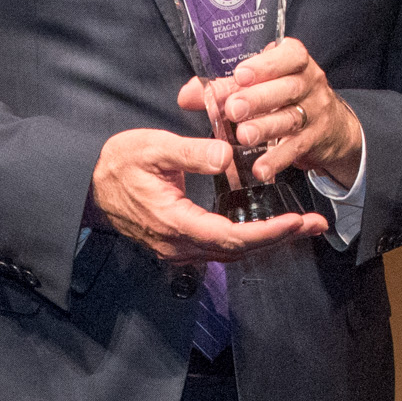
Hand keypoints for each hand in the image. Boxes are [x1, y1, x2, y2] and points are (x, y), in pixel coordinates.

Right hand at [89, 127, 328, 263]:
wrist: (87, 187)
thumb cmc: (117, 164)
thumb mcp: (152, 147)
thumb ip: (190, 151)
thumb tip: (226, 157)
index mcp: (176, 223)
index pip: (232, 235)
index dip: (269, 232)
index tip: (298, 220)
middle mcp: (180, 246)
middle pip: (239, 250)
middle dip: (279, 238)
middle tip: (315, 224)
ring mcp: (178, 249)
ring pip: (231, 253)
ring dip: (266, 241)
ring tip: (298, 226)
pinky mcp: (178, 245)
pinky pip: (219, 249)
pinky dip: (247, 240)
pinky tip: (264, 228)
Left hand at [185, 38, 363, 188]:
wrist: (330, 127)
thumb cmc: (285, 97)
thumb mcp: (261, 85)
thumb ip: (224, 87)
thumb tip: (186, 95)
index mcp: (294, 62)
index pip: (289, 55)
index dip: (266, 64)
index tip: (241, 74)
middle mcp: (309, 83)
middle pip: (287, 88)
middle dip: (259, 98)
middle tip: (233, 108)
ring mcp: (315, 112)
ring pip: (290, 118)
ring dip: (265, 127)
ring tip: (243, 137)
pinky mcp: (315, 140)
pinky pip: (295, 149)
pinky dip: (277, 160)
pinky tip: (260, 168)